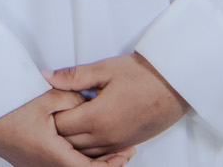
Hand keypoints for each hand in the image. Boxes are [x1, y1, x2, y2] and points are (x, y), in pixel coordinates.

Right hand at [0, 87, 136, 165]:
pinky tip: (84, 148)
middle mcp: (45, 166)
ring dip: (92, 163)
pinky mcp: (31, 163)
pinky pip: (60, 166)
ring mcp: (37, 166)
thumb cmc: (8, 106)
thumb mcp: (44, 97)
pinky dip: (77, 160)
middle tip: (126, 152)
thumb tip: (90, 102)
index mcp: (52, 154)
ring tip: (110, 150)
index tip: (126, 154)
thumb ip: (72, 99)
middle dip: (107, 165)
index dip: (112, 165)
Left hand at [48, 52, 187, 155]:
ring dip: (74, 139)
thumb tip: (47, 76)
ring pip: (85, 151)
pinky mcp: (128, 144)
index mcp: (97, 117)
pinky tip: (88, 129)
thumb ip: (73, 76)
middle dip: (59, 128)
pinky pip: (102, 153)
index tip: (50, 101)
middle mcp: (107, 136)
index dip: (51, 113)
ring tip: (71, 119)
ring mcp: (119, 143)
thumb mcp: (104, 69)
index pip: (61, 124)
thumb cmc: (143, 74)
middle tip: (56, 110)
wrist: (175, 84)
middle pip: (70, 141)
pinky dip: (90, 145)